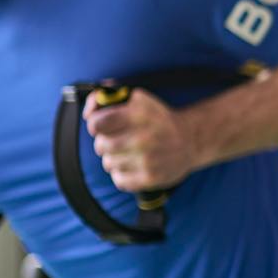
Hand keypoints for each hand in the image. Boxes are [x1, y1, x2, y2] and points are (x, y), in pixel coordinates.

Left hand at [84, 89, 199, 192]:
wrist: (190, 140)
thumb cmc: (157, 118)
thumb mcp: (137, 98)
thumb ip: (107, 97)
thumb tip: (88, 113)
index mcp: (138, 113)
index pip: (96, 124)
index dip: (95, 125)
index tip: (101, 126)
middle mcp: (143, 137)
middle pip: (101, 146)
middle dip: (104, 143)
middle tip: (116, 140)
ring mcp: (148, 159)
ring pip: (108, 164)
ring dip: (114, 159)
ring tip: (128, 153)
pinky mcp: (151, 178)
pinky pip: (119, 180)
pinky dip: (122, 175)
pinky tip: (133, 166)